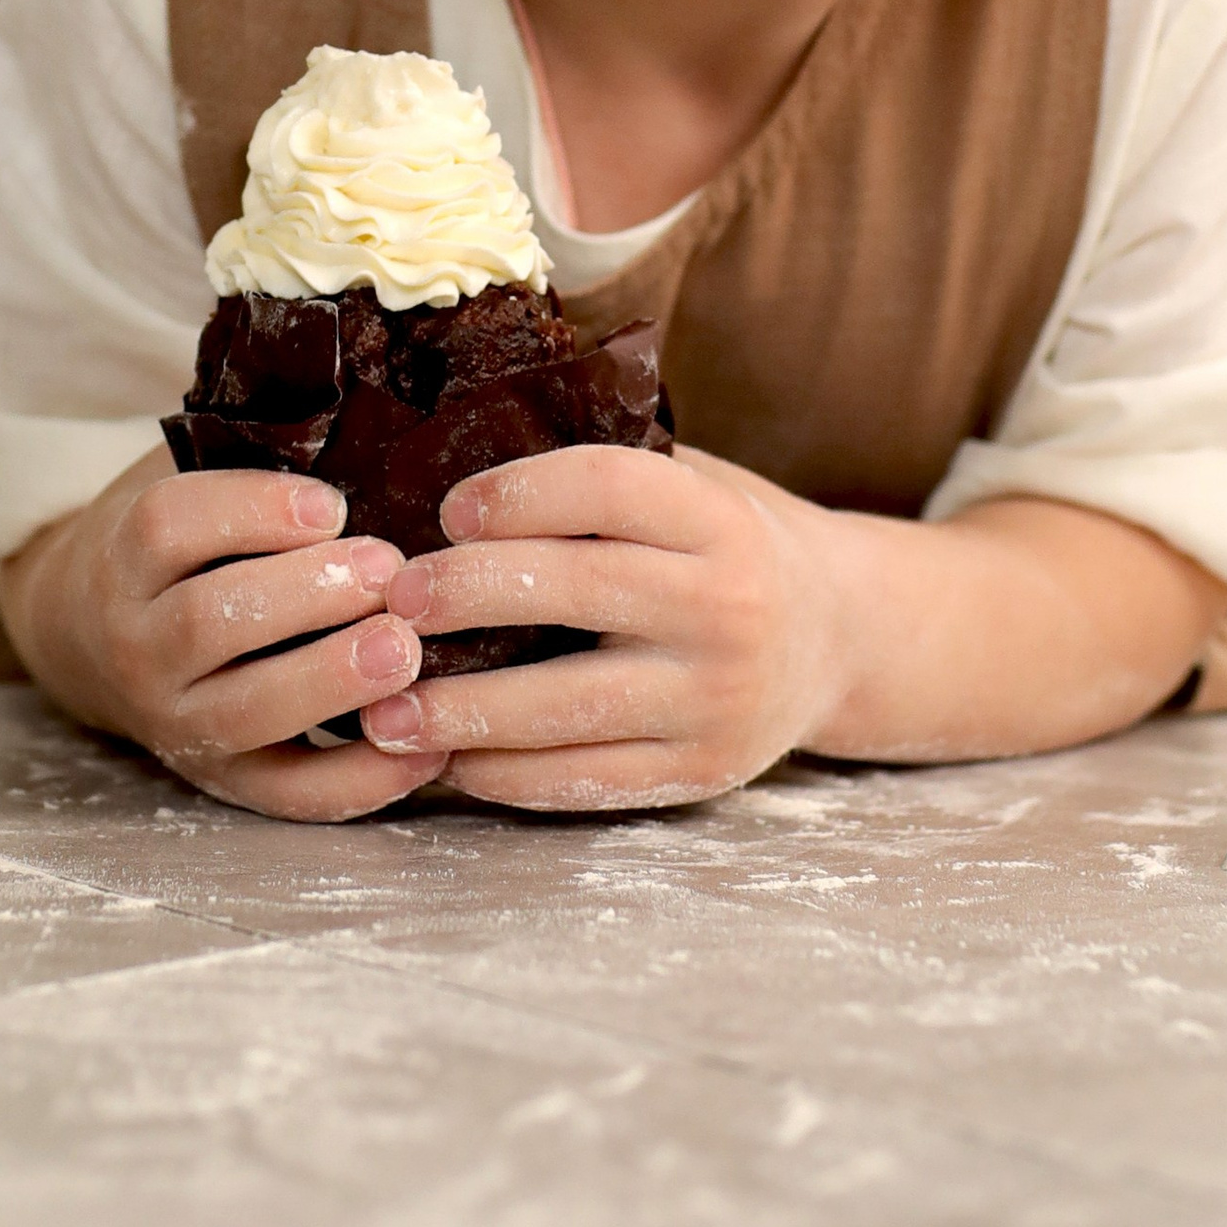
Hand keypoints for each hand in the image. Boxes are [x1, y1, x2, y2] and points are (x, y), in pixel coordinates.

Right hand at [0, 446, 450, 819]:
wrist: (89, 637)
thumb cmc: (180, 541)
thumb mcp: (187, 476)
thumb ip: (252, 447)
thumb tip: (377, 386)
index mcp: (126, 554)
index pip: (172, 527)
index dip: (252, 512)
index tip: (331, 503)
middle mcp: (136, 644)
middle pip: (207, 623)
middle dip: (305, 596)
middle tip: (390, 570)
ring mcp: (175, 721)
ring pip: (244, 712)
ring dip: (329, 681)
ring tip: (407, 649)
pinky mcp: (222, 782)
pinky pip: (287, 795)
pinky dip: (360, 784)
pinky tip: (430, 748)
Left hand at [356, 442, 845, 812]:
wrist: (845, 638)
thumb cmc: (733, 546)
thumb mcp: (700, 485)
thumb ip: (609, 477)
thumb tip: (453, 447)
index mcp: (720, 519)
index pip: (607, 488)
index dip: (518, 492)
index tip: (448, 508)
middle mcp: (727, 607)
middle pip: (575, 590)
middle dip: (466, 593)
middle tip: (393, 599)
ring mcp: (716, 699)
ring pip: (566, 706)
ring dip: (460, 708)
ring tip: (382, 707)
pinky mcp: (700, 772)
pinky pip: (583, 779)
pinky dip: (504, 771)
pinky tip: (446, 756)